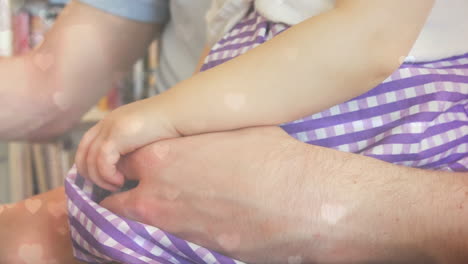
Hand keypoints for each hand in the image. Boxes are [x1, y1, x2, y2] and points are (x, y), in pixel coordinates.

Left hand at [75, 97, 178, 190]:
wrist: (182, 113)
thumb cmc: (173, 128)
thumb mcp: (147, 138)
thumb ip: (133, 148)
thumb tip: (127, 170)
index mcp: (113, 123)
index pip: (86, 147)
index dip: (89, 167)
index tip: (103, 182)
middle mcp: (107, 123)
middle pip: (82, 154)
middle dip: (91, 176)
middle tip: (108, 188)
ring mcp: (110, 127)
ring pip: (89, 161)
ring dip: (101, 178)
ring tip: (118, 186)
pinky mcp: (117, 135)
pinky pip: (101, 161)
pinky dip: (107, 175)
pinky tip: (121, 181)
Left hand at [99, 126, 454, 262]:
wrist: (300, 200)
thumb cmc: (271, 155)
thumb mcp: (232, 130)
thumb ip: (200, 135)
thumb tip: (195, 136)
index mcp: (162, 156)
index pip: (119, 159)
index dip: (124, 162)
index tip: (129, 164)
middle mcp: (158, 194)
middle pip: (117, 197)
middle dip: (122, 192)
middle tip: (134, 187)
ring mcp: (174, 225)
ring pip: (140, 219)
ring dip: (146, 210)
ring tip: (170, 200)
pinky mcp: (195, 246)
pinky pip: (171, 234)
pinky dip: (174, 225)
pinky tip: (199, 214)